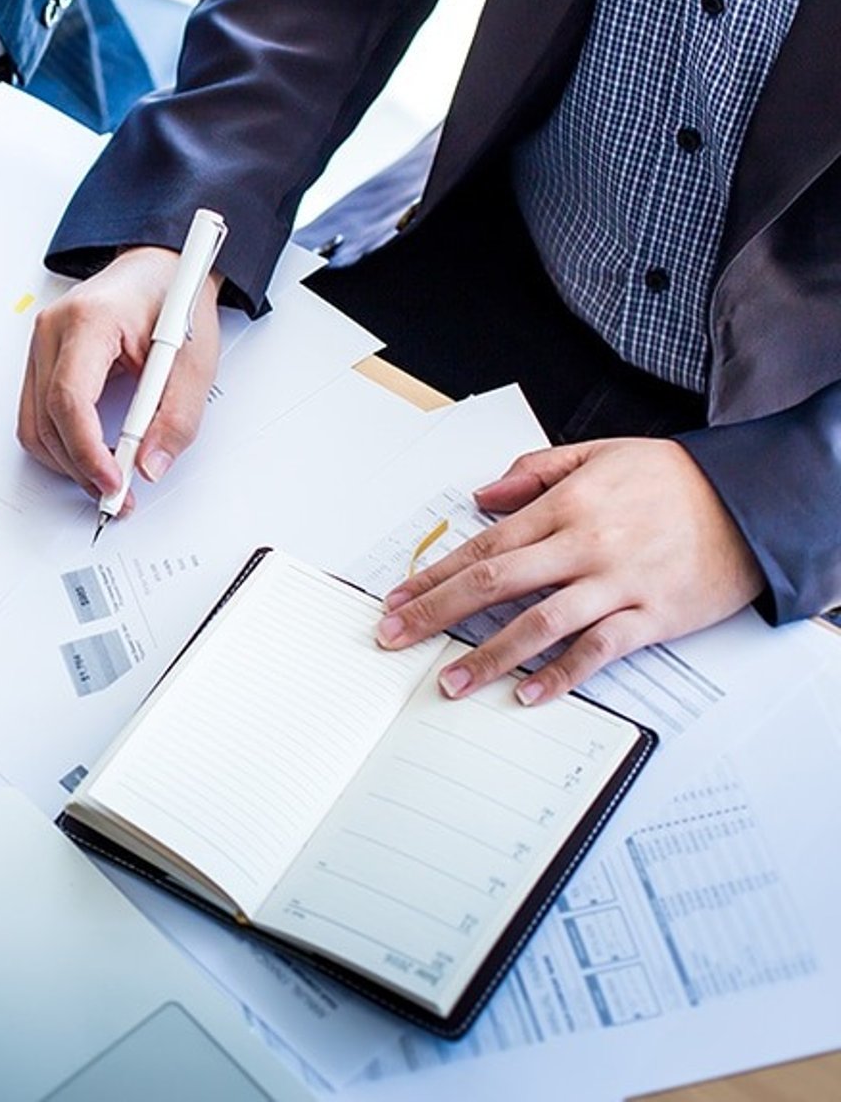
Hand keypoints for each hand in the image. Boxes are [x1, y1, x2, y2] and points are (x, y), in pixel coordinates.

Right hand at [17, 247, 222, 509]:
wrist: (158, 267)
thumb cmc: (173, 298)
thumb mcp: (193, 359)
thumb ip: (176, 417)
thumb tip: (149, 466)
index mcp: (89, 319)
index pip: (70, 398)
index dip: (88, 450)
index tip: (115, 481)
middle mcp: (52, 330)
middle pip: (47, 420)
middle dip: (80, 467)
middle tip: (119, 494)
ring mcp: (40, 346)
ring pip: (35, 426)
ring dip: (68, 463)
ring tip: (109, 480)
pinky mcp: (41, 362)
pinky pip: (37, 417)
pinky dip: (62, 446)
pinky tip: (92, 456)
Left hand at [377, 438, 764, 704]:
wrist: (752, 500)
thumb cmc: (675, 479)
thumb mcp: (600, 454)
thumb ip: (535, 472)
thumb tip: (482, 497)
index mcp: (566, 507)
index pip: (482, 545)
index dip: (435, 576)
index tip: (398, 599)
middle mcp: (585, 545)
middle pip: (494, 582)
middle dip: (437, 612)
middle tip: (396, 637)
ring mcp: (618, 583)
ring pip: (540, 623)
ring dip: (489, 656)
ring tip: (451, 682)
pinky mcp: (653, 615)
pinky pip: (599, 650)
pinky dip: (563, 674)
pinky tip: (529, 694)